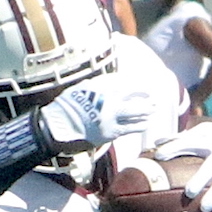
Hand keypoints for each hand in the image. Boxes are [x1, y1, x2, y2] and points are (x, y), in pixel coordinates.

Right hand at [37, 70, 155, 150]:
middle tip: (151, 96)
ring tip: (153, 109)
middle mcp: (109, 99)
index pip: (124, 80)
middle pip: (134, 92)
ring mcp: (111, 116)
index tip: (140, 84)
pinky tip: (146, 123)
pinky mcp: (111, 131)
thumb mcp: (81, 88)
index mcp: (101, 86)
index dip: (134, 82)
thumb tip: (113, 83)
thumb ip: (98, 85)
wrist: (58, 127)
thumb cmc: (66, 107)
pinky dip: (139, 125)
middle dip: (144, 93)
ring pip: (136, 111)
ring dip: (146, 110)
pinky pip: (130, 128)